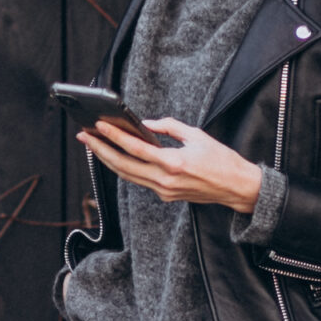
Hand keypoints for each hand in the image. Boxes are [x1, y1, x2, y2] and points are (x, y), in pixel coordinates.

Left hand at [78, 117, 260, 213]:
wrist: (237, 188)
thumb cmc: (222, 160)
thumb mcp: (197, 136)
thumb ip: (169, 127)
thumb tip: (145, 124)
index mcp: (174, 163)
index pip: (136, 149)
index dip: (115, 137)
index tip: (98, 126)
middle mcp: (165, 181)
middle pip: (123, 166)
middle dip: (101, 150)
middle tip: (84, 136)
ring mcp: (164, 191)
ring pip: (128, 176)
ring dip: (109, 160)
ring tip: (93, 145)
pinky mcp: (165, 195)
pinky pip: (139, 180)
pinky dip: (125, 168)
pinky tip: (115, 157)